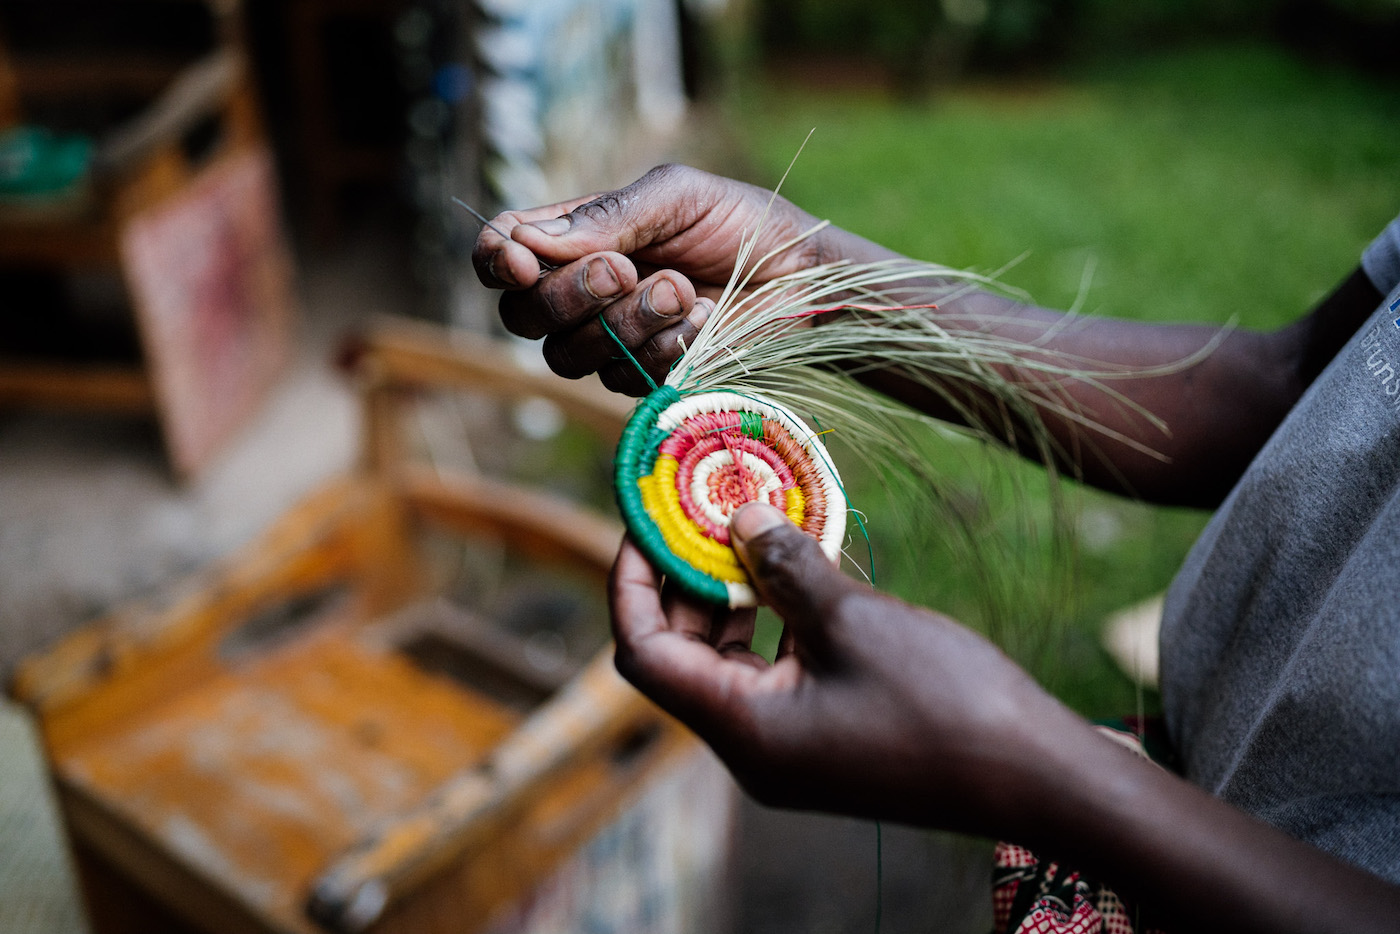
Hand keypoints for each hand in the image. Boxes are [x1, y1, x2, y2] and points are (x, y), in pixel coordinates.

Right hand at [471, 164, 829, 394]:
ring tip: (682, 290)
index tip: (523, 261)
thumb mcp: (676, 195)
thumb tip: (533, 240)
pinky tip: (704, 318)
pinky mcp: (645, 380)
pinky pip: (623, 379)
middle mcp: (580, 295)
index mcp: (574, 239)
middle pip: (523, 316)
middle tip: (624, 270)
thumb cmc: (740, 223)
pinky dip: (665, 347)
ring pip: (568, 355)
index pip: (502, 255)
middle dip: (567, 295)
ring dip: (625, 322)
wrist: (801, 277)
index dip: (497, 261)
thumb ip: (608, 214)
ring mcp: (609, 342)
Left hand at [608, 500, 1056, 833]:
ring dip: (732, 593)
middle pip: (681, 654)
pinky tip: (799, 567)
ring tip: (749, 527)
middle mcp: (752, 746)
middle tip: (700, 507)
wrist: (1032, 774)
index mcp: (742, 729)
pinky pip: (774, 669)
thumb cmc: (944, 701)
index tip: (645, 518)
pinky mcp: (823, 735)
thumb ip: (785, 566)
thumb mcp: (853, 619)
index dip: (633, 581)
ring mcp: (789, 746)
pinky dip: (774, 618)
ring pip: (728, 660)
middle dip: (684, 577)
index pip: (645, 652)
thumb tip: (739, 518)